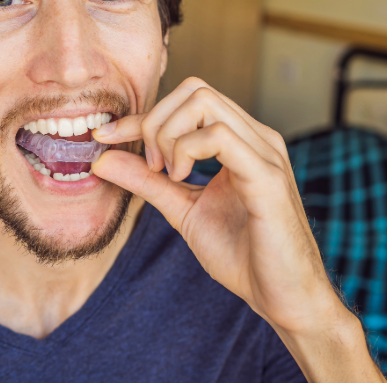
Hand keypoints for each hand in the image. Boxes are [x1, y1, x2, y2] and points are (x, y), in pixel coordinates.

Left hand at [92, 77, 334, 332]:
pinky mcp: (267, 176)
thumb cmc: (243, 254)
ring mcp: (265, 152)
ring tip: (168, 174)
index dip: (140, 116)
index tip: (105, 137)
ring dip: (168, 135)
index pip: (187, 101)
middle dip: (155, 121)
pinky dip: (187, 150)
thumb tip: (102, 159)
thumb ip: (148, 181)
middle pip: (194, 90)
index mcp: (242, 141)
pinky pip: (219, 136)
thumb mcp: (183, 210)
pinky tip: (182, 178)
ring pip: (204, 101)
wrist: (284, 296)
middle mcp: (257, 137)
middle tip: (151, 166)